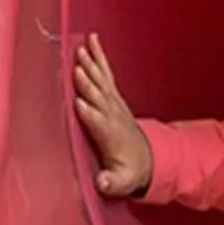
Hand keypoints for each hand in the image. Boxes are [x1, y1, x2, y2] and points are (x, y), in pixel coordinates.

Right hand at [73, 33, 153, 196]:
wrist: (147, 158)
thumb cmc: (129, 170)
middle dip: (88, 85)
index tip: (79, 104)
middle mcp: (113, 116)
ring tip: (80, 50)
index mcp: (111, 137)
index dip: (91, 115)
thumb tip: (103, 184)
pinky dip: (98, 57)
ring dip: (91, 66)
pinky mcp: (113, 95)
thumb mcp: (122, 182)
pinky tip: (91, 41)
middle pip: (99, 98)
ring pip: (101, 82)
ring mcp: (114, 103)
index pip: (99, 124)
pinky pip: (105, 73)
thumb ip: (112, 183)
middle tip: (76, 70)